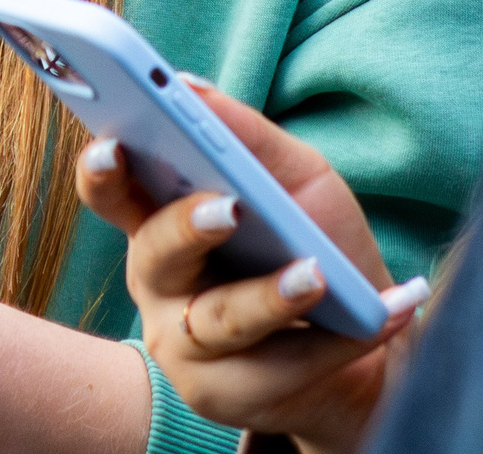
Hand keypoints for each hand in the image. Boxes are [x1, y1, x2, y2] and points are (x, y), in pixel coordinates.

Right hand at [73, 81, 424, 453]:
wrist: (369, 338)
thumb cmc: (316, 244)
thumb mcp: (293, 178)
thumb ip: (243, 135)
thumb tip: (187, 85)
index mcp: (160, 221)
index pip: (112, 192)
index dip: (102, 171)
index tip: (112, 145)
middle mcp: (158, 284)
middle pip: (154, 254)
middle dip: (186, 228)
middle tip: (229, 207)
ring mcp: (185, 347)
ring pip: (218, 321)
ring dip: (271, 297)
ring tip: (316, 274)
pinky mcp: (225, 398)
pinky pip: (276, 370)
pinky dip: (335, 343)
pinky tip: (380, 314)